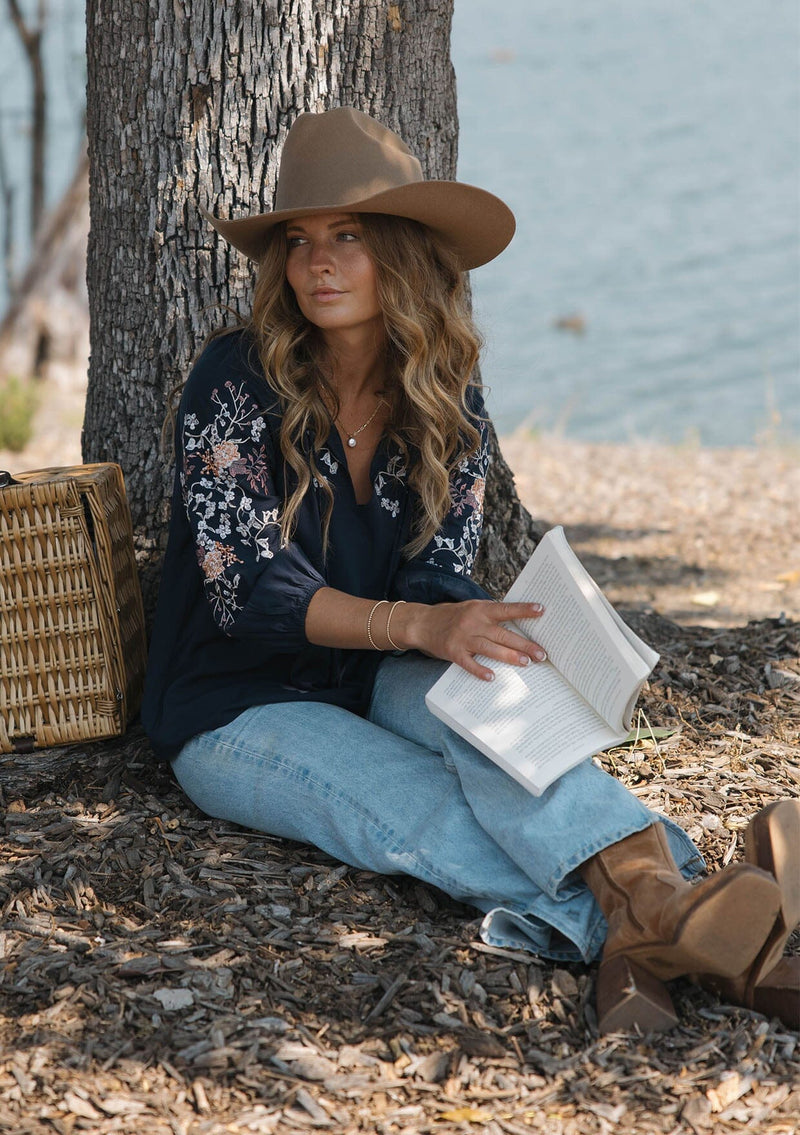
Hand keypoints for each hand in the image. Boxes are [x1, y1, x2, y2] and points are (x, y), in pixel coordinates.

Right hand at [398, 600, 546, 680]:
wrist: (423, 623)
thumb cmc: (453, 616)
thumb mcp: (472, 608)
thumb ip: (491, 615)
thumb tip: (518, 626)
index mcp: (480, 609)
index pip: (506, 609)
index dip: (523, 610)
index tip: (541, 610)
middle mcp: (473, 622)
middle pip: (502, 634)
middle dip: (524, 644)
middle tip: (541, 654)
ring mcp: (463, 638)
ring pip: (489, 648)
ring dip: (509, 656)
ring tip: (526, 663)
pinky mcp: (453, 652)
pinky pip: (469, 663)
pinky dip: (480, 670)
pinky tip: (492, 677)